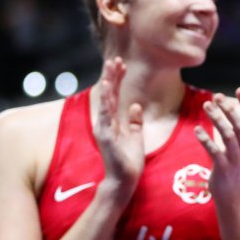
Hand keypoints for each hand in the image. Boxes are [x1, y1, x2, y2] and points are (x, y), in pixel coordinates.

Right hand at [93, 57, 143, 191]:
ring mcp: (103, 128)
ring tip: (110, 68)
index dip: (118, 80)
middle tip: (116, 59)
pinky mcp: (105, 135)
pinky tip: (106, 87)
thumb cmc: (129, 160)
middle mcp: (106, 122)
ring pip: (106, 101)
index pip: (115, 96)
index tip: (122, 64)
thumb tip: (136, 105)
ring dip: (108, 83)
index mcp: (113, 121)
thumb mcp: (136, 136)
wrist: (124, 179)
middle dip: (112, 76)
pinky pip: (106, 114)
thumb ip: (135, 121)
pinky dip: (106, 100)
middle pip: (109, 94)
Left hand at [195, 88, 239, 202]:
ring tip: (205, 106)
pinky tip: (197, 130)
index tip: (239, 89)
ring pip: (228, 136)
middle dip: (229, 110)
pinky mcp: (223, 168)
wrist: (232, 194)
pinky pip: (215, 152)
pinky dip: (206, 140)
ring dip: (217, 120)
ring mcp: (236, 159)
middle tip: (216, 96)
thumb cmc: (236, 163)